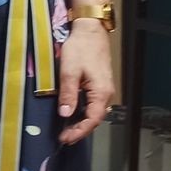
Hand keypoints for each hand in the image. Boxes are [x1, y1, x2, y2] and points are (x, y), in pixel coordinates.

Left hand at [57, 21, 114, 145]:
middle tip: (64, 138)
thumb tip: (65, 114)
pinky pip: (93, 104)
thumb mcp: (69, 71)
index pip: (92, 119)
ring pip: (94, 112)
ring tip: (67, 131)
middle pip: (95, 118)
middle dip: (80, 130)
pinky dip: (83, 113)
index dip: (79, 131)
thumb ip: (68, 94)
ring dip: (81, 123)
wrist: (90, 31)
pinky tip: (73, 115)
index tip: (65, 139)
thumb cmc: (80, 49)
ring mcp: (104, 89)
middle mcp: (106, 94)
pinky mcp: (99, 85)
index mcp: (101, 92)